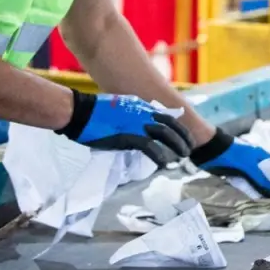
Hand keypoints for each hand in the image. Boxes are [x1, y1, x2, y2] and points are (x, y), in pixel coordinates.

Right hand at [57, 92, 192, 167]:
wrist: (79, 112)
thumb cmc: (93, 113)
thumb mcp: (119, 110)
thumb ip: (132, 117)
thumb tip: (139, 129)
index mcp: (140, 106)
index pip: (165, 115)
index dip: (178, 127)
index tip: (184, 136)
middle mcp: (141, 112)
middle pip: (170, 124)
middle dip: (183, 136)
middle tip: (189, 148)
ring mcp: (136, 123)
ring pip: (164, 133)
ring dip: (177, 145)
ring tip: (184, 156)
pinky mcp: (127, 135)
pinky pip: (149, 146)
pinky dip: (159, 155)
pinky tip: (164, 163)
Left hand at [190, 129, 269, 196]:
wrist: (210, 149)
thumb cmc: (231, 155)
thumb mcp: (248, 168)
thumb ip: (260, 180)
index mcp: (261, 155)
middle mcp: (255, 160)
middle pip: (265, 175)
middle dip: (269, 186)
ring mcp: (244, 166)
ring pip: (254, 179)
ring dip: (257, 189)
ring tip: (264, 202)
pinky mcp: (234, 171)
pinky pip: (244, 182)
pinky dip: (247, 189)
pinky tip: (249, 197)